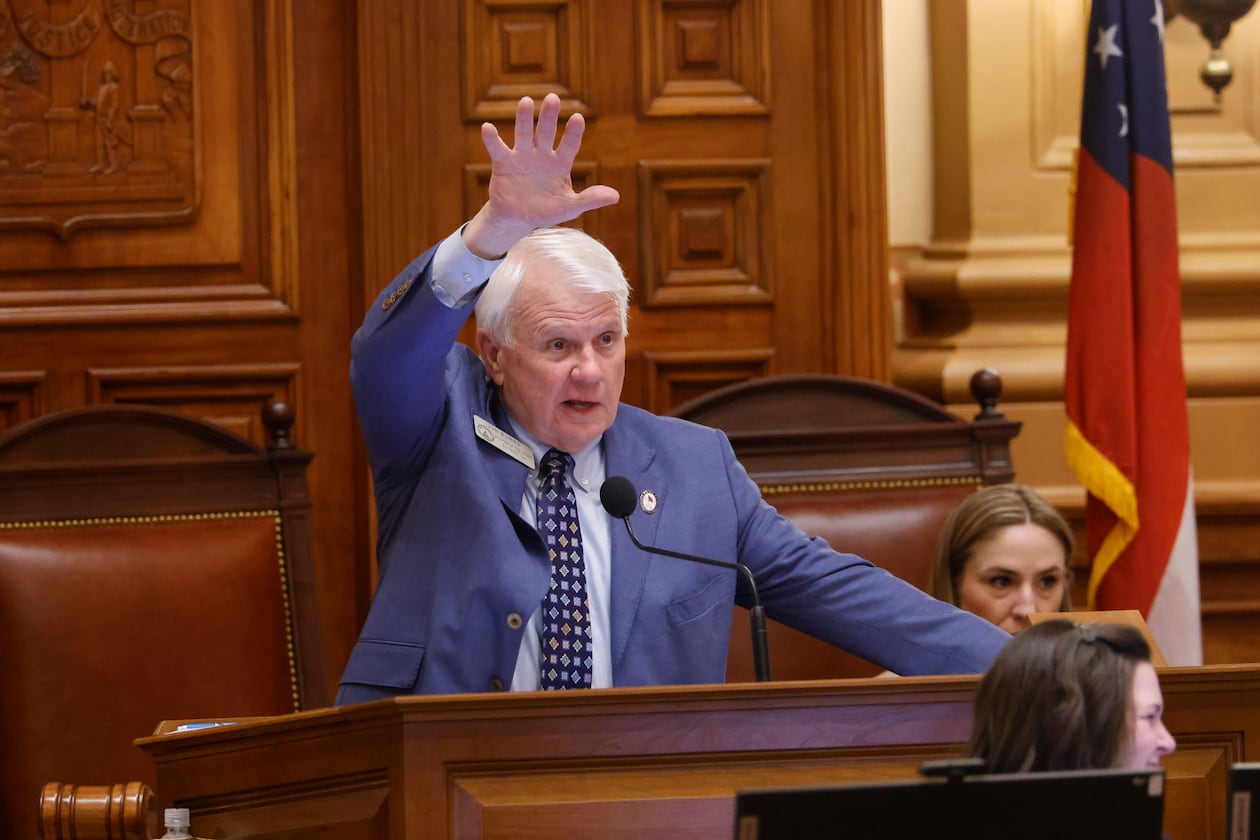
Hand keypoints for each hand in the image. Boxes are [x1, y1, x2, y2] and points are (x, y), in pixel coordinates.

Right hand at [463, 93, 619, 258]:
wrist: (518, 219)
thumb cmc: (546, 211)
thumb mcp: (569, 208)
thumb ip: (589, 199)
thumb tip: (615, 196)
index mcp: (560, 163)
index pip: (569, 145)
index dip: (573, 133)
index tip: (578, 119)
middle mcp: (542, 155)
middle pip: (546, 132)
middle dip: (549, 117)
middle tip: (553, 98)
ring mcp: (522, 156)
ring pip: (524, 134)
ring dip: (524, 119)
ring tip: (526, 101)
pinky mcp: (503, 163)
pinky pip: (498, 149)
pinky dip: (492, 139)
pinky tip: (488, 128)